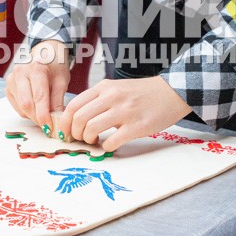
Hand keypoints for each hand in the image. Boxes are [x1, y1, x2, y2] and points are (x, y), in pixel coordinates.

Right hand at [5, 39, 70, 129]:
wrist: (44, 51)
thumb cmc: (55, 65)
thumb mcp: (62, 80)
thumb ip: (58, 100)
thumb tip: (57, 121)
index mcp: (36, 68)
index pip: (39, 97)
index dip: (44, 115)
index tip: (50, 127)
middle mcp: (20, 72)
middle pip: (27, 104)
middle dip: (38, 118)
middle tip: (49, 125)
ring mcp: (12, 79)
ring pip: (21, 107)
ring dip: (33, 116)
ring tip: (45, 114)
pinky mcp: (8, 86)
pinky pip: (17, 106)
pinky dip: (27, 111)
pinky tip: (36, 107)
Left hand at [61, 76, 191, 152]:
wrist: (172, 93)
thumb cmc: (142, 93)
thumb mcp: (117, 88)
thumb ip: (98, 100)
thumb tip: (77, 119)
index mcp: (104, 87)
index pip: (74, 105)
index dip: (64, 122)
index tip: (65, 133)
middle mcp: (112, 97)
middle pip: (79, 118)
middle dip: (75, 134)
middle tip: (80, 140)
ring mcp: (125, 111)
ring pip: (91, 128)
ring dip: (88, 140)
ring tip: (94, 141)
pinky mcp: (137, 126)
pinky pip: (112, 141)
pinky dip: (106, 147)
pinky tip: (109, 145)